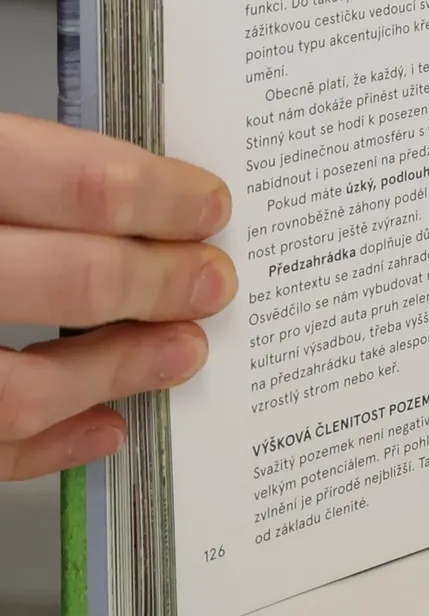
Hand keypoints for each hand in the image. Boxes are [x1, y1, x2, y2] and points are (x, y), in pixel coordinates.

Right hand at [0, 111, 233, 479]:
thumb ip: (39, 171)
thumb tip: (142, 185)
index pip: (85, 184)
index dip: (166, 198)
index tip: (212, 207)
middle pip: (77, 277)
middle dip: (166, 282)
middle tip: (216, 282)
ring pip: (25, 385)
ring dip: (122, 369)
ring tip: (183, 352)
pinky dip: (49, 444)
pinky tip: (104, 424)